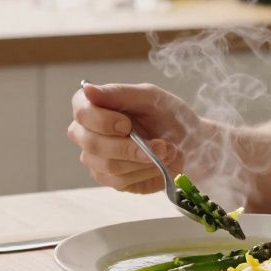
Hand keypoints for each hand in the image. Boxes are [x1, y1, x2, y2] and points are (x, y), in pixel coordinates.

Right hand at [67, 82, 201, 193]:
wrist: (188, 142)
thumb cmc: (167, 115)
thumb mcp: (150, 97)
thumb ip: (118, 93)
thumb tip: (87, 90)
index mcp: (93, 107)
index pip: (82, 113)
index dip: (102, 121)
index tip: (127, 125)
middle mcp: (87, 134)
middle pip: (92, 144)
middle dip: (129, 147)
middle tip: (159, 144)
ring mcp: (96, 159)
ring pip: (108, 165)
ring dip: (144, 160)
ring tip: (167, 150)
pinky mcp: (110, 179)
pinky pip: (120, 181)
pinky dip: (146, 172)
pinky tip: (159, 163)